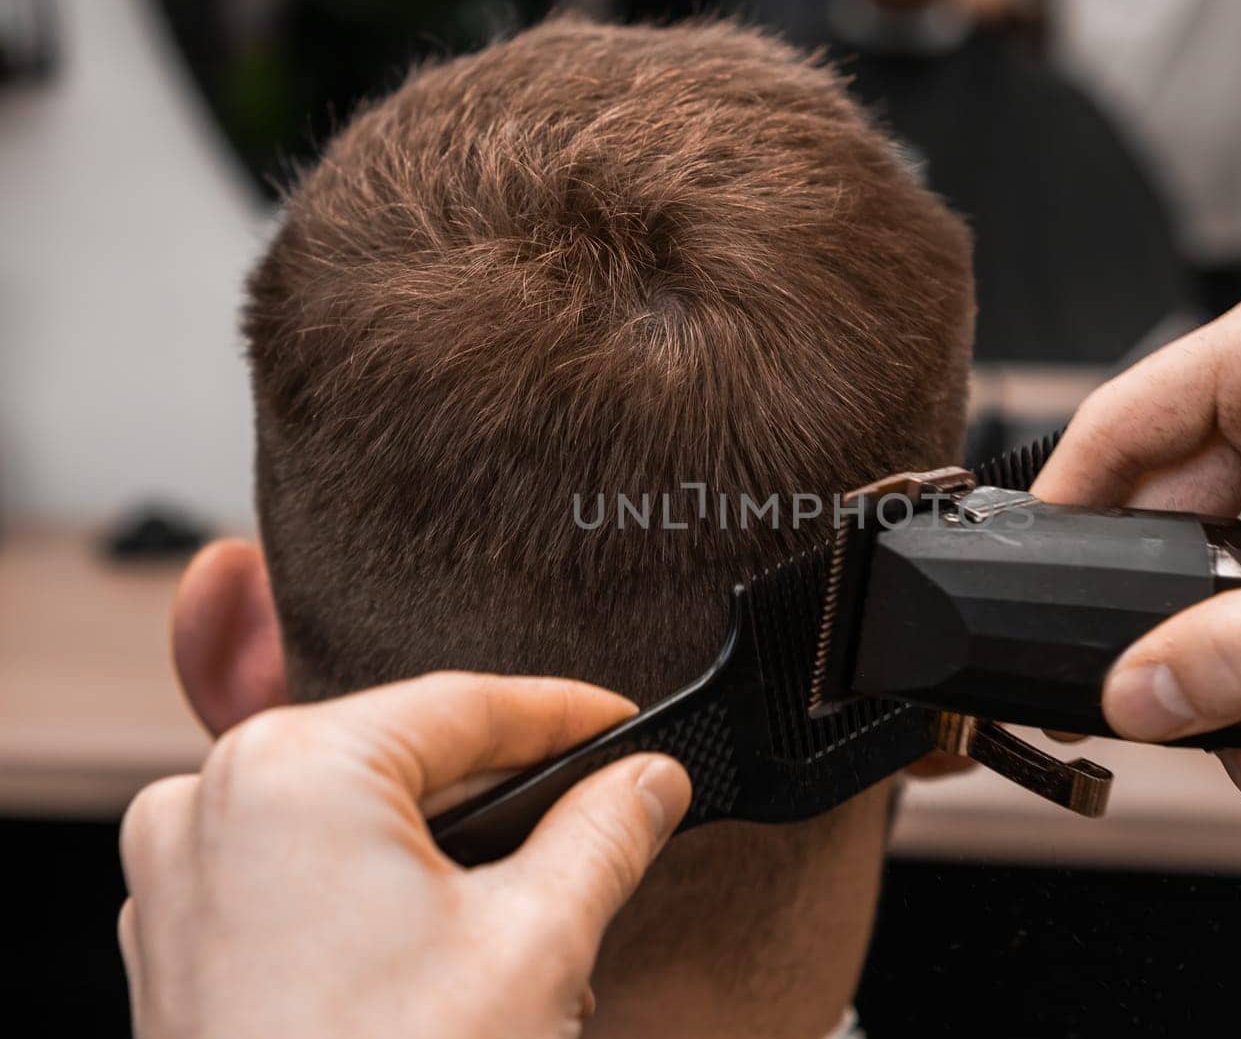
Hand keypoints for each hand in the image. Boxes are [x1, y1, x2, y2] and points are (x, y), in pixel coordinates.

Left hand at [119, 673, 689, 1037]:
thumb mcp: (537, 943)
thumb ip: (605, 835)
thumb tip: (649, 781)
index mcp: (290, 770)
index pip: (464, 705)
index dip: (565, 714)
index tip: (630, 727)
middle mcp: (209, 804)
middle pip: (406, 760)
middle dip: (510, 792)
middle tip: (603, 813)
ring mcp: (178, 881)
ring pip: (351, 818)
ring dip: (448, 847)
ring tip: (537, 894)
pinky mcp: (176, 950)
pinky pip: (298, 875)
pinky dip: (377, 889)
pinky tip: (447, 942)